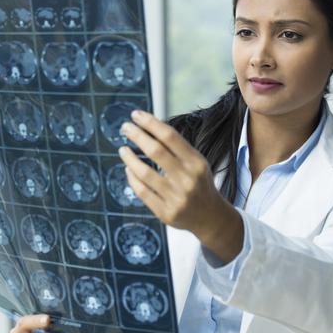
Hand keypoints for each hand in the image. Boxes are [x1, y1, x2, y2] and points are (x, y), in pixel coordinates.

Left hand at [118, 110, 242, 261]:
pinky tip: (129, 169)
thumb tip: (148, 127)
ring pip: (144, 172)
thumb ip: (176, 148)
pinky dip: (132, 178)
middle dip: (137, 136)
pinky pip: (142, 192)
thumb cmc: (199, 183)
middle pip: (156, 151)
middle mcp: (187, 179)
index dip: (151, 123)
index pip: (170, 136)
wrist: (210, 217)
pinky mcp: (165, 213)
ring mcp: (176, 198)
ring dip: (129, 158)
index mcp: (196, 163)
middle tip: (125, 127)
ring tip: (123, 149)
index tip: (136, 115)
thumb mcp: (196, 162)